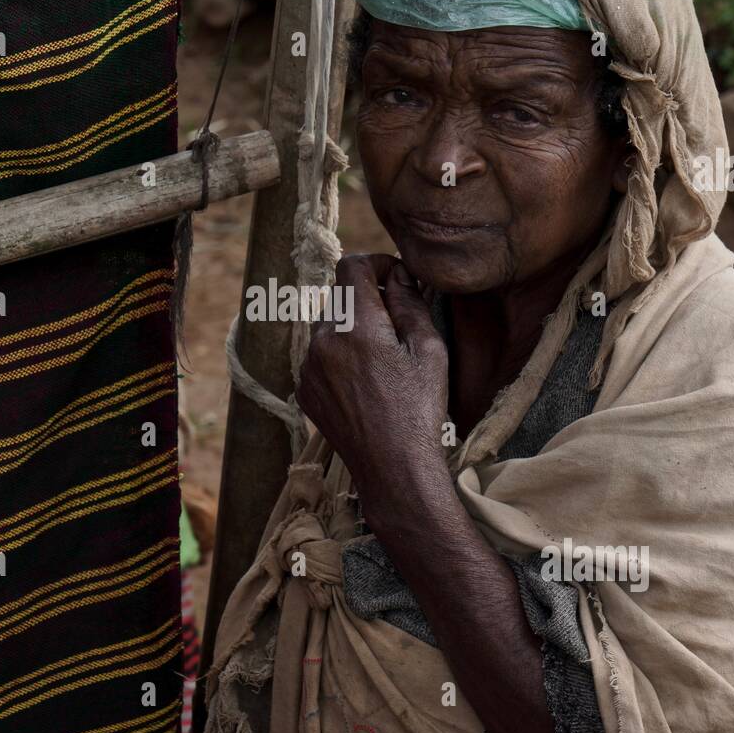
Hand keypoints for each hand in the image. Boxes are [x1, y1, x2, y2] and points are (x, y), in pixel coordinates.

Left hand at [296, 254, 449, 500]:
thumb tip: (398, 274)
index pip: (352, 266)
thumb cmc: (419, 410)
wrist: (393, 469)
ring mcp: (308, 367)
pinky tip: (365, 382)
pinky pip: (319, 355)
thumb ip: (410, 303)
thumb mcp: (429, 351)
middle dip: (367, 299)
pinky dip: (338, 356)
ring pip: (328, 325)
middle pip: (340, 295)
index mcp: (356, 327)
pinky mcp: (304, 389)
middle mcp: (323, 342)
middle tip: (397, 323)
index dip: (377, 263)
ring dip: (352, 328)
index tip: (396, 278)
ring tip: (382, 360)